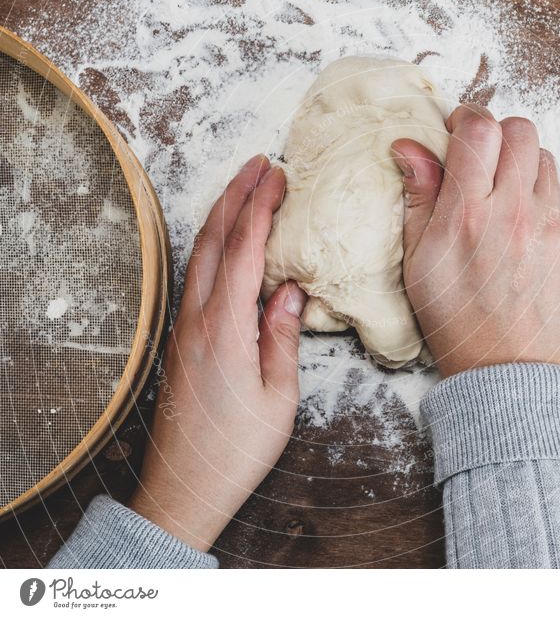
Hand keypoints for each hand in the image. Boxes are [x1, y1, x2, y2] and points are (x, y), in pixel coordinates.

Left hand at [129, 155, 306, 550]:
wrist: (185, 486)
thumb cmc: (236, 448)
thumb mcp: (277, 396)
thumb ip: (282, 337)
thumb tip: (288, 290)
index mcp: (225, 329)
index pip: (245, 251)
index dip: (260, 208)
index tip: (277, 175)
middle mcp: (198, 319)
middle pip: (214, 240)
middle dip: (236, 195)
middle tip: (259, 162)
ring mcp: (185, 326)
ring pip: (201, 254)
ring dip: (222, 215)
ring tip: (244, 187)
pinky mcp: (183, 337)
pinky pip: (197, 274)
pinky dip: (214, 243)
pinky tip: (228, 240)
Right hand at [391, 105, 559, 377]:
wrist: (505, 368)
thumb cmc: (452, 316)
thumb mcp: (418, 260)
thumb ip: (419, 197)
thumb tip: (410, 147)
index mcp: (468, 215)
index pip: (479, 131)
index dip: (467, 119)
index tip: (458, 131)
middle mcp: (516, 214)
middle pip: (520, 131)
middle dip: (498, 135)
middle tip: (483, 158)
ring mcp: (552, 229)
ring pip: (546, 161)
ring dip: (523, 166)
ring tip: (504, 195)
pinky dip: (541, 203)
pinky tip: (523, 231)